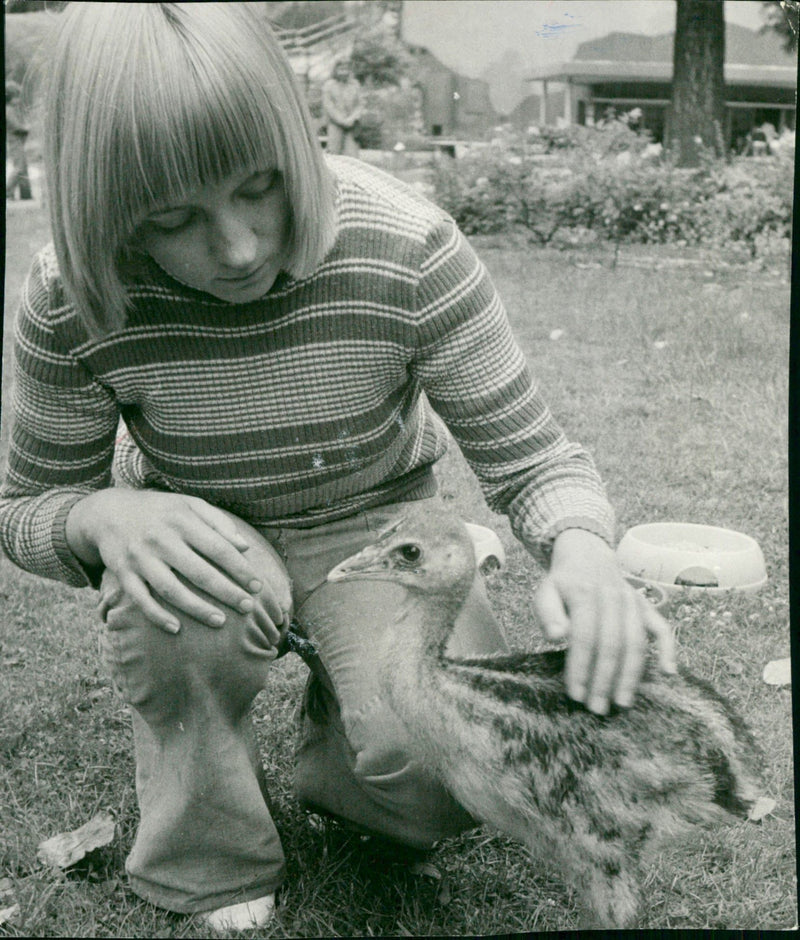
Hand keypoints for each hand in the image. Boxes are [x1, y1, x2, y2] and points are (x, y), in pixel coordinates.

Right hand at [66, 489, 290, 638]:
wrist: (109, 512)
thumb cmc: (161, 511)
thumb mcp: (190, 505)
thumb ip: (219, 522)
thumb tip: (245, 547)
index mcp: (181, 520)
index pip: (218, 548)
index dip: (240, 569)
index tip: (258, 586)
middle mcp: (160, 539)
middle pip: (199, 572)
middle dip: (226, 592)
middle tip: (247, 608)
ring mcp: (140, 558)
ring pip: (171, 589)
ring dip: (197, 608)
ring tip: (220, 621)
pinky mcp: (122, 574)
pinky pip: (140, 599)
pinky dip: (157, 616)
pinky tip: (176, 629)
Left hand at [533, 528, 675, 713]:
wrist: (587, 555)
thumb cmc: (563, 583)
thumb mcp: (545, 591)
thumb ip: (547, 613)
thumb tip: (557, 635)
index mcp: (584, 593)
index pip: (584, 637)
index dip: (581, 668)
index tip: (576, 695)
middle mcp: (612, 597)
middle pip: (612, 644)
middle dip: (604, 680)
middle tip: (597, 708)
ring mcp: (632, 602)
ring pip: (636, 642)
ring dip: (631, 675)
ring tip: (622, 702)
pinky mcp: (646, 606)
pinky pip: (662, 628)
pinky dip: (668, 649)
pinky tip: (669, 673)